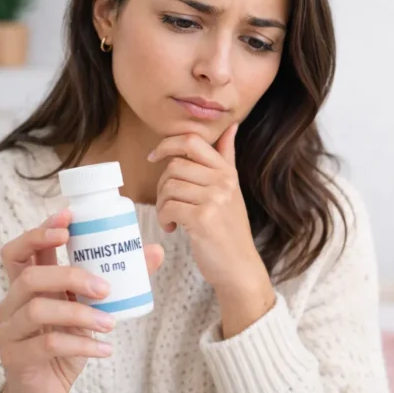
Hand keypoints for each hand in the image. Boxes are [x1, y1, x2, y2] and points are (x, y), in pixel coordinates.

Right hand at [0, 210, 163, 392]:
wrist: (49, 383)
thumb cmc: (69, 335)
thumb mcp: (93, 304)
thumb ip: (119, 278)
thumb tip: (156, 251)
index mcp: (29, 282)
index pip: (21, 250)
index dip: (39, 233)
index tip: (68, 221)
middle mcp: (12, 302)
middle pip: (30, 276)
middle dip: (70, 275)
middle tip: (105, 287)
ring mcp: (10, 330)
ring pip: (37, 310)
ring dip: (80, 313)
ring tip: (111, 323)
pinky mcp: (16, 357)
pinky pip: (47, 344)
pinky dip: (81, 343)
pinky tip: (104, 348)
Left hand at [149, 124, 274, 336]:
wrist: (239, 266)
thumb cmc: (229, 229)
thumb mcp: (231, 189)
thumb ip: (227, 157)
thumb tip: (231, 126)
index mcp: (227, 172)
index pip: (192, 141)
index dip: (167, 144)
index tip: (154, 158)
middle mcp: (223, 182)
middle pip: (175, 165)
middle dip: (163, 185)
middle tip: (169, 202)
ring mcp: (214, 199)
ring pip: (169, 186)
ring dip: (163, 204)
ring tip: (172, 217)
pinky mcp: (203, 219)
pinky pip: (169, 207)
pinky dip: (164, 219)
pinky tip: (173, 228)